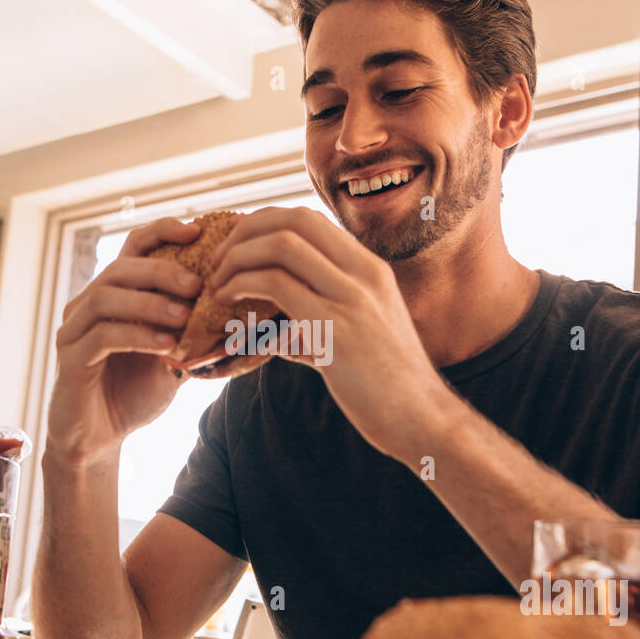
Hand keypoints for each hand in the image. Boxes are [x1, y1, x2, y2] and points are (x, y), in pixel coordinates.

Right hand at [46, 217, 202, 465]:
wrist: (100, 438)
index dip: (163, 232)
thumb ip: (197, 335)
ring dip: (149, 303)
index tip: (198, 232)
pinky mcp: (68, 358)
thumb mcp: (174, 359)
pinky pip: (101, 336)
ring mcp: (73, 330)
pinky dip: (137, 336)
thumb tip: (245, 316)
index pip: (133, 247)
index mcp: (114, 295)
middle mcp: (87, 304)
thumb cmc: (135, 394)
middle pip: (120, 268)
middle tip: (197, 284)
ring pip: (106, 297)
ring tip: (184, 316)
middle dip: (161, 272)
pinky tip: (165, 345)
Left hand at [209, 206, 450, 460]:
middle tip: (219, 262)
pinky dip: (242, 285)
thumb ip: (321, 323)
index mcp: (369, 268)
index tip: (237, 250)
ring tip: (217, 284)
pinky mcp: (337, 328)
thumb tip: (277, 336)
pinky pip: (277, 285)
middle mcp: (364, 273)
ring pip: (281, 246)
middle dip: (244, 232)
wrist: (422, 418)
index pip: (308, 219)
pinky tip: (227, 303)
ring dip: (237, 259)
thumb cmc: (388, 385)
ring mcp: (352, 297)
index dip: (263, 224)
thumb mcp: (361, 336)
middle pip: (292, 220)